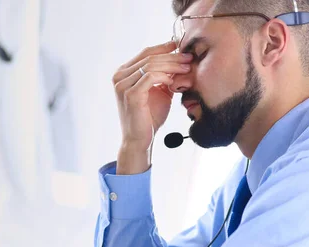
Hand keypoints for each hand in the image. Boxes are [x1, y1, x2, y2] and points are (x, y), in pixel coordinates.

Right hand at [112, 41, 192, 173]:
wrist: (140, 139)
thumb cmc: (149, 116)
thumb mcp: (159, 91)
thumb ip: (165, 76)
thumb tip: (180, 59)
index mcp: (124, 73)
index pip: (146, 53)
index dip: (164, 47)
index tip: (181, 45)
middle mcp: (120, 76)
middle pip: (149, 57)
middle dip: (172, 56)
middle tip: (188, 58)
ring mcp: (123, 85)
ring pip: (151, 65)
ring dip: (171, 65)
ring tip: (186, 69)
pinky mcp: (130, 94)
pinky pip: (150, 77)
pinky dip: (164, 76)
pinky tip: (173, 81)